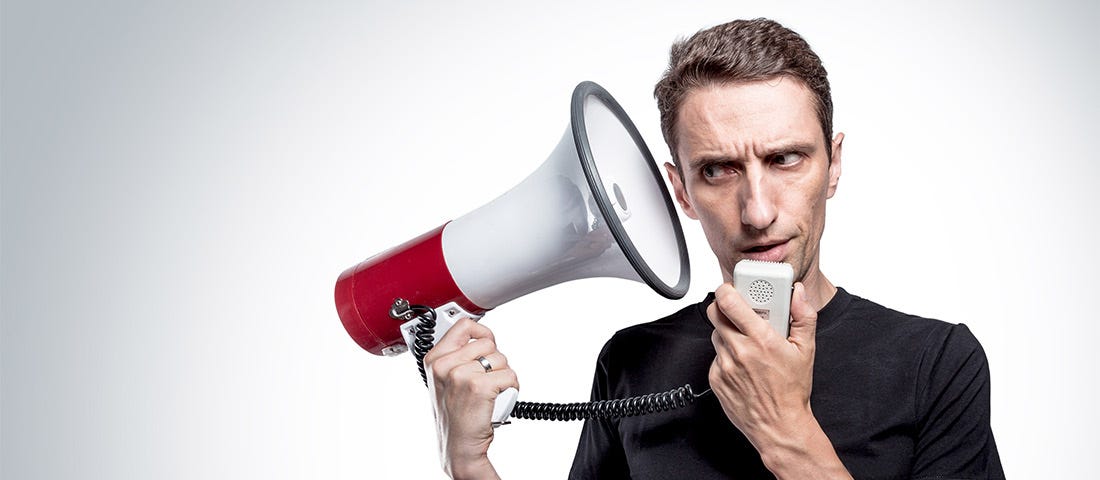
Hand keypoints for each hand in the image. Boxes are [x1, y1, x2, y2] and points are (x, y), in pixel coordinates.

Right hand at [423, 318, 517, 479]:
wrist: (458, 446)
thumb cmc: (454, 416)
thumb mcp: (443, 381)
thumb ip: (456, 357)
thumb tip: (480, 335)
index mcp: (434, 360)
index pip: (464, 326)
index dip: (482, 332)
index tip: (487, 342)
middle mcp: (444, 366)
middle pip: (488, 343)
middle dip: (495, 361)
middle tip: (487, 380)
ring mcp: (460, 375)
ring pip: (501, 359)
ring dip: (504, 375)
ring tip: (492, 391)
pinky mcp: (479, 386)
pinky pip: (510, 375)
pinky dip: (512, 387)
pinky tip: (500, 397)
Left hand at [708, 282, 849, 476]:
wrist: (778, 425)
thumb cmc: (791, 391)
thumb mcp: (806, 350)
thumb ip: (803, 316)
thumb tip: (799, 294)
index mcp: (760, 339)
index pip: (728, 301)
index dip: (727, 289)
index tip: (734, 288)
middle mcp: (738, 350)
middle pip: (716, 313)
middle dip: (726, 307)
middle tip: (740, 311)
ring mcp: (724, 365)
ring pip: (716, 334)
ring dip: (728, 332)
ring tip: (748, 343)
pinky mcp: (715, 378)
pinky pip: (715, 356)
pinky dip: (726, 355)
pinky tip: (743, 364)